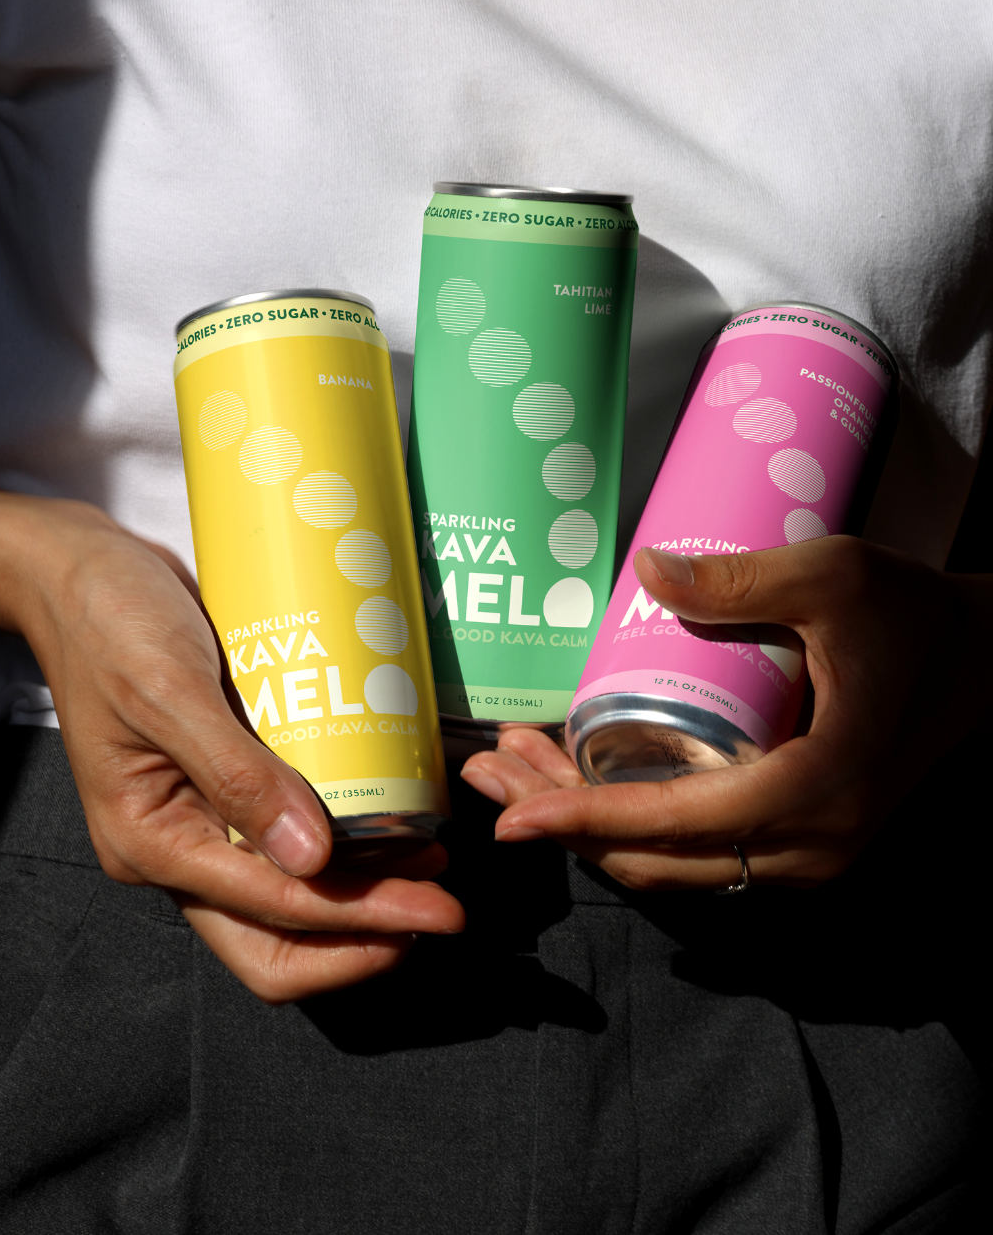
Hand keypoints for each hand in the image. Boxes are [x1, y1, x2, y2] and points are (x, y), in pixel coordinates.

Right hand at [0, 473, 463, 999]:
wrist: (81, 574)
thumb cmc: (111, 622)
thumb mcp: (168, 689)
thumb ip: (235, 774)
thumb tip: (312, 859)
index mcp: (149, 840)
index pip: (270, 909)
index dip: (358, 920)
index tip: (436, 913)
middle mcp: (174, 846)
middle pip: (275, 938)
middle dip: (363, 936)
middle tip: (440, 909)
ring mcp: (200, 820)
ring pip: (286, 899)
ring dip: (359, 899)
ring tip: (429, 870)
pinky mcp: (223, 787)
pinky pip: (286, 842)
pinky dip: (340, 849)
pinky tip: (391, 823)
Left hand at [461, 537, 991, 889]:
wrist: (981, 662)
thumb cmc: (912, 618)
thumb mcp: (835, 577)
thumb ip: (744, 578)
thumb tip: (646, 568)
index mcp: (816, 789)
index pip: (678, 824)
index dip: (587, 822)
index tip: (512, 815)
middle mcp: (810, 846)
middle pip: (659, 860)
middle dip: (566, 826)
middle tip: (491, 774)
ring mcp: (807, 856)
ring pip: (675, 867)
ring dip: (591, 831)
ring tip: (516, 773)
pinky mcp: (801, 844)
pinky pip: (701, 856)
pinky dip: (635, 830)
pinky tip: (583, 783)